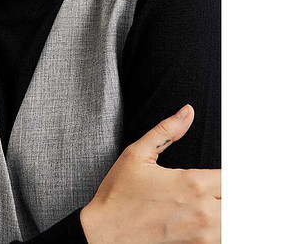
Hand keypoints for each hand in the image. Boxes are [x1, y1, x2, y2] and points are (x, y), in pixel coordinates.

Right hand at [80, 104, 220, 242]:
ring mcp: (200, 234)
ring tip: (216, 201)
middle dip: (229, 192)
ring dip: (227, 212)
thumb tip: (187, 111)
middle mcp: (201, 210)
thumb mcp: (137, 154)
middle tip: (219, 186)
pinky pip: (221, 239)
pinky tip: (209, 220)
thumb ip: (166, 131)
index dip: (229, 173)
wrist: (105, 234)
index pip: (230, 177)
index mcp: (191, 182)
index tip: (221, 171)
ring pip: (232, 223)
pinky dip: (220, 229)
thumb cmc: (118, 194)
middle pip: (237, 201)